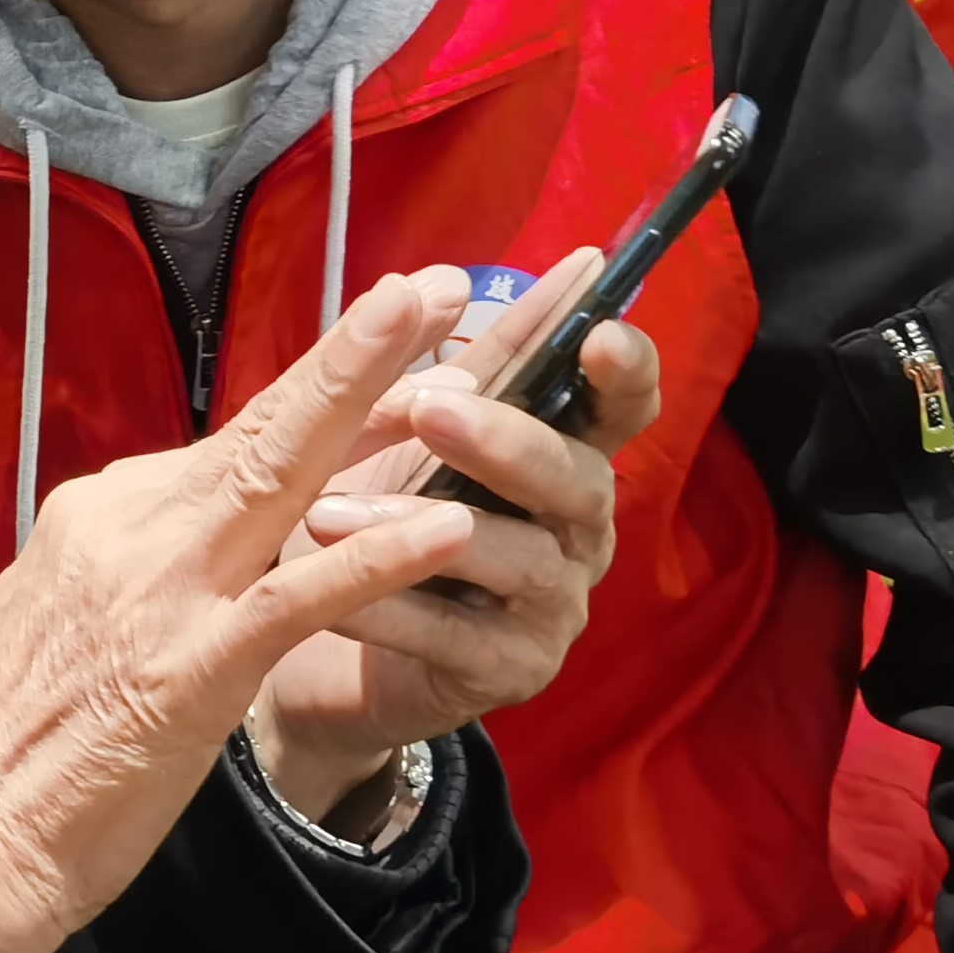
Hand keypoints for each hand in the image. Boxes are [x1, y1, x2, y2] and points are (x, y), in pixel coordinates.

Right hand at [0, 271, 485, 952]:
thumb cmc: (7, 752)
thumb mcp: (60, 619)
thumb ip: (129, 565)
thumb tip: (178, 533)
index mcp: (98, 516)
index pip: (229, 444)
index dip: (320, 393)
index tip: (387, 341)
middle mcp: (127, 530)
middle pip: (262, 427)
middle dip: (356, 351)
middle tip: (436, 285)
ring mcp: (159, 595)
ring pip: (280, 479)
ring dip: (372, 409)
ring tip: (456, 361)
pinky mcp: (189, 670)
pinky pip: (296, 601)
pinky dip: (374, 560)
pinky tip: (443, 529)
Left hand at [250, 244, 660, 821]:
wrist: (330, 650)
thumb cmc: (385, 519)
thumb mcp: (408, 437)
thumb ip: (442, 371)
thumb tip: (446, 277)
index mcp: (565, 459)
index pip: (622, 409)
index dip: (626, 371)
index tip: (599, 332)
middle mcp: (577, 533)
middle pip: (577, 480)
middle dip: (508, 442)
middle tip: (432, 410)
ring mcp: (552, 609)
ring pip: (514, 560)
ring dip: (418, 527)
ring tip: (326, 513)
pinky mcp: (509, 675)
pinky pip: (454, 641)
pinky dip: (391, 613)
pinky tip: (332, 597)